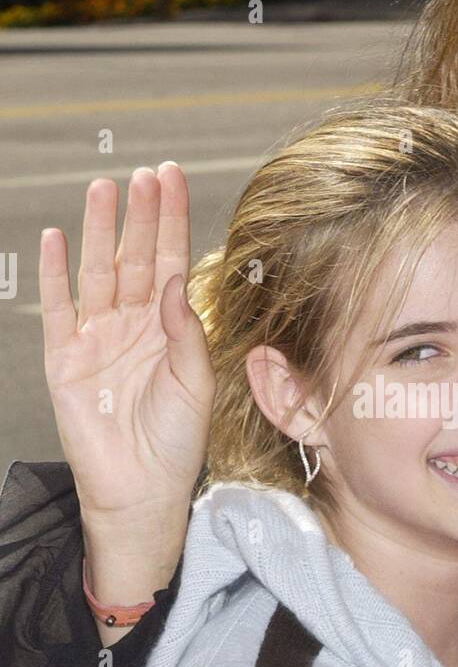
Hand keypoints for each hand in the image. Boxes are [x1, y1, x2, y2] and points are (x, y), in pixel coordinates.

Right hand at [39, 163, 215, 522]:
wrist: (140, 492)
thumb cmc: (176, 443)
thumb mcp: (195, 384)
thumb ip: (186, 332)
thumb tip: (175, 280)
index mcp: (169, 328)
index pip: (171, 262)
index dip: (171, 221)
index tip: (172, 180)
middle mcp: (133, 325)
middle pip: (135, 258)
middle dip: (139, 216)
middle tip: (144, 175)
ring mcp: (97, 338)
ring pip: (97, 272)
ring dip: (99, 231)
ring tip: (102, 189)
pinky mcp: (65, 359)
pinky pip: (58, 309)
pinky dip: (54, 275)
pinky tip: (53, 238)